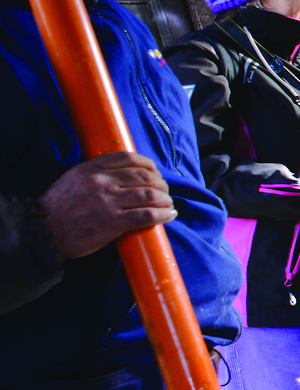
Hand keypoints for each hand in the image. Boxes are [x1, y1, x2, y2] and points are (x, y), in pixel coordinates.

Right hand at [37, 152, 175, 257]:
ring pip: (149, 195)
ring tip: (168, 205)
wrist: (41, 231)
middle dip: (161, 184)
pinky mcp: (113, 222)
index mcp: (91, 169)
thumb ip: (95, 175)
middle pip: (144, 177)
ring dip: (165, 200)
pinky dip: (162, 215)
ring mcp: (109, 202)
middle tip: (165, 192)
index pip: (129, 158)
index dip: (148, 165)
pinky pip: (146, 215)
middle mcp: (102, 182)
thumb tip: (123, 177)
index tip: (155, 172)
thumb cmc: (57, 208)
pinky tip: (168, 216)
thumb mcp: (73, 180)